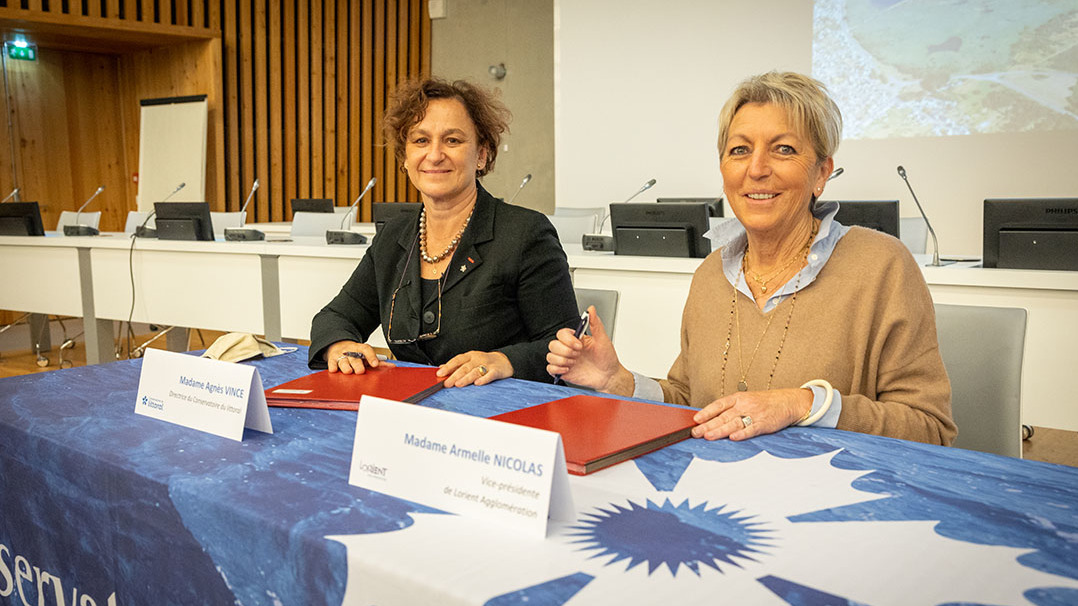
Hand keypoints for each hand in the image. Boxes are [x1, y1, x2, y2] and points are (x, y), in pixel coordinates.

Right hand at [325, 341, 393, 373]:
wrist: (338, 345)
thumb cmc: (355, 353)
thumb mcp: (365, 355)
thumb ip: (377, 361)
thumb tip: (392, 367)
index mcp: (360, 348)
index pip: (366, 350)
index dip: (371, 357)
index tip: (375, 364)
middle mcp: (351, 351)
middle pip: (354, 357)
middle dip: (357, 364)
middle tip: (361, 371)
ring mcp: (341, 354)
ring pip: (343, 360)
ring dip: (346, 366)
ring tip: (349, 371)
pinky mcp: (332, 359)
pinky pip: (332, 363)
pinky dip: (333, 366)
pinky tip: (334, 370)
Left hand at [437, 351, 512, 386]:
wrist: (505, 361)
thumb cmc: (484, 362)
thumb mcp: (470, 361)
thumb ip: (456, 365)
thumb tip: (441, 367)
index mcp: (470, 356)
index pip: (457, 360)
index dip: (448, 366)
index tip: (440, 374)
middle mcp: (477, 359)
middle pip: (465, 367)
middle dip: (455, 375)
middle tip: (447, 383)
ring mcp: (487, 364)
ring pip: (475, 371)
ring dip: (466, 378)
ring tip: (458, 384)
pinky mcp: (497, 370)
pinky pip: (490, 375)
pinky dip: (484, 379)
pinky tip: (478, 383)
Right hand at [545, 306, 632, 395]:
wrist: (609, 376)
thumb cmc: (607, 358)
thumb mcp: (602, 339)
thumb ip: (595, 323)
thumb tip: (591, 309)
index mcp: (576, 339)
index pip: (561, 334)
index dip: (567, 340)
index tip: (579, 345)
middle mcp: (569, 349)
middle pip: (553, 345)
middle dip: (565, 351)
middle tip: (577, 355)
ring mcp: (565, 360)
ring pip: (550, 356)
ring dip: (562, 360)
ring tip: (574, 363)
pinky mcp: (563, 371)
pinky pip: (550, 369)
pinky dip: (557, 369)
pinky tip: (568, 369)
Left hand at [691, 388, 811, 440]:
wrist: (787, 402)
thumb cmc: (763, 403)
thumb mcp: (745, 400)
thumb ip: (730, 409)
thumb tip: (710, 420)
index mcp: (738, 398)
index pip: (719, 404)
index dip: (707, 412)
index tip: (695, 419)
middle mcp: (745, 405)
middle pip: (723, 416)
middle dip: (708, 425)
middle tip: (695, 433)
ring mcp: (755, 414)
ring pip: (734, 423)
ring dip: (720, 430)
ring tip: (708, 436)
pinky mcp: (765, 424)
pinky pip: (752, 429)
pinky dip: (742, 434)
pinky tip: (733, 438)